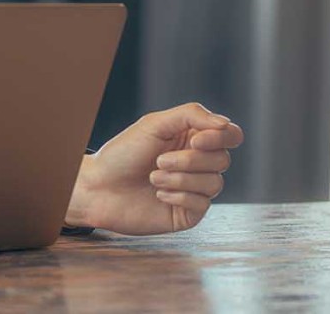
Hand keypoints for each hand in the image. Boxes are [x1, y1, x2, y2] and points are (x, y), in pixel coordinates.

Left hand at [64, 102, 243, 234]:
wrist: (99, 187)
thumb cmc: (123, 153)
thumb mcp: (155, 124)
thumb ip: (192, 115)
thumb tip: (225, 124)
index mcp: (193, 139)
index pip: (230, 135)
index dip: (220, 138)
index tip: (195, 141)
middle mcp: (198, 163)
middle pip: (223, 160)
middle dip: (189, 160)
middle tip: (159, 161)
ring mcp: (195, 189)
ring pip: (215, 183)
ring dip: (180, 179)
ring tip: (153, 177)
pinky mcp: (188, 213)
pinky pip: (202, 204)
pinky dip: (179, 196)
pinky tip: (158, 194)